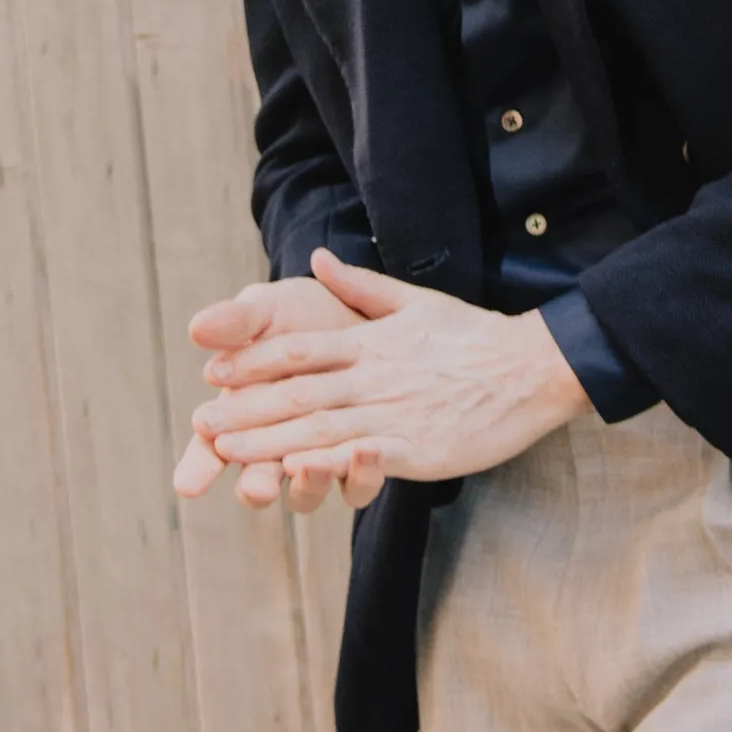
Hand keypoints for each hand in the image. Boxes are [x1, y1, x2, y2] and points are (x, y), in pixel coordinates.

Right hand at [173, 270, 384, 515]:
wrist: (362, 313)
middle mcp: (277, 446)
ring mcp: (319, 456)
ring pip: (308, 492)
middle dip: (256, 486)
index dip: (198, 469)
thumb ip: (238, 322)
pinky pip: (359, 484)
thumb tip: (197, 328)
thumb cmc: (302, 314)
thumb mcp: (268, 310)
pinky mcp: (363, 459)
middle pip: (257, 482)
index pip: (210, 451)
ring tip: (313, 467)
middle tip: (257, 487)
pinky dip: (361, 476)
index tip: (187, 485)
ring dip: (310, 485)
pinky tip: (368, 452)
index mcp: (242, 415)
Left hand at [195, 246, 590, 486]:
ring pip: (319, 426)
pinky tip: (293, 474)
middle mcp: (375, 375)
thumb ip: (361, 286)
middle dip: (245, 409)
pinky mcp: (417, 447)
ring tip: (225, 451)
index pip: (300, 351)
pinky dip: (324, 464)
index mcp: (372, 342)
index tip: (214, 371)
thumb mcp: (415, 300)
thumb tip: (317, 257)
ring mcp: (394, 412)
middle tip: (199, 423)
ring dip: (268, 441)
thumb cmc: (474, 336)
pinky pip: (362, 457)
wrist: (532, 368)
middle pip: (298, 392)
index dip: (254, 362)